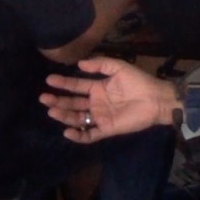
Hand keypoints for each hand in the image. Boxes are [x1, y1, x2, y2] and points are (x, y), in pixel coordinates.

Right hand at [39, 57, 180, 142]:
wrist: (156, 99)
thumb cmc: (139, 82)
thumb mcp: (119, 68)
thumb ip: (101, 64)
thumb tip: (79, 63)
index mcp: (98, 87)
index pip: (76, 86)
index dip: (63, 83)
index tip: (49, 80)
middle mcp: (96, 102)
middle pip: (73, 103)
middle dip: (58, 100)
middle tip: (43, 98)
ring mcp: (100, 116)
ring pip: (77, 118)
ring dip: (64, 115)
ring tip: (51, 111)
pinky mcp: (107, 129)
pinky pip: (90, 134)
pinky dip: (78, 135)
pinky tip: (67, 131)